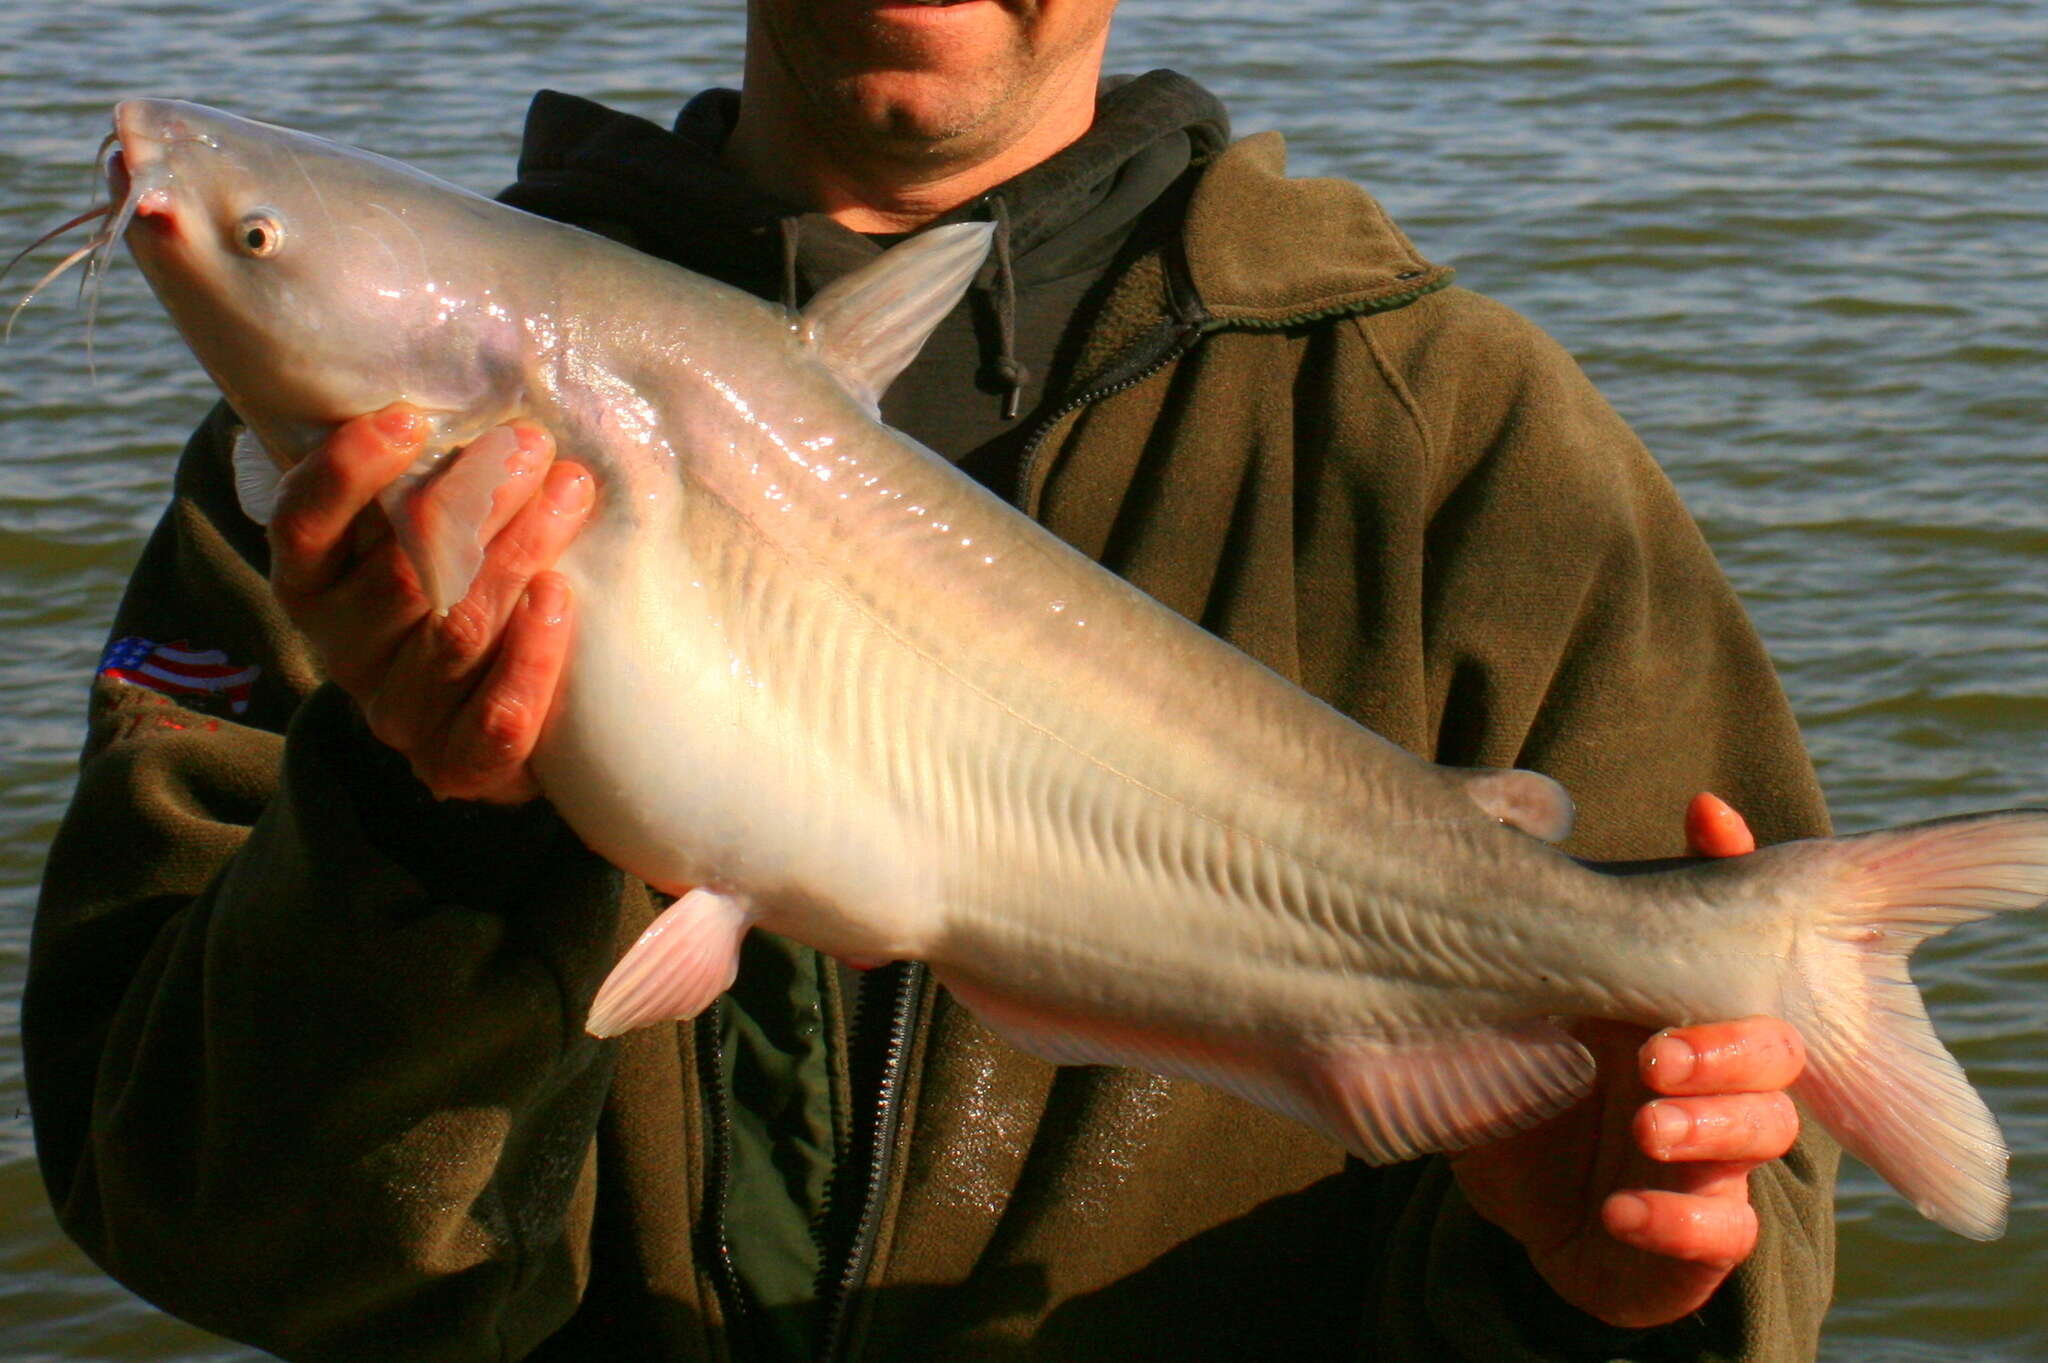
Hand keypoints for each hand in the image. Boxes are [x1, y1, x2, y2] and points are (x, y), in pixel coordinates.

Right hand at [266, 404, 593, 802]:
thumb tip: (479, 376)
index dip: (347, 475)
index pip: (303, 527)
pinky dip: (531, 659)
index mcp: (311, 586)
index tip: (407, 420)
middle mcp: (344, 650)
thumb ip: (425, 474)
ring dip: (518, 556)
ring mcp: (399, 713)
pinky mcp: (456, 766)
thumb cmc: (456, 583)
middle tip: (530, 447)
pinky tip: (561, 601)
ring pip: (457, 634)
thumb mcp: (423, 525)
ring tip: (569, 494)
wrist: (492, 719)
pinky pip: (494, 722)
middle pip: (403, 575)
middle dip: (471, 503)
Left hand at [1447, 793, 1804, 1328]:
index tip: (1705, 820)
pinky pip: (1724, 1234)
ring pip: (1768, 1133)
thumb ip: (1514, 941)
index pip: (1730, 940)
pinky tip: (1621, 1208)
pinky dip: (1679, 1221)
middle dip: (1728, 1043)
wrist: (1523, 1218)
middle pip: (1775, 1046)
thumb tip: (1515, 821)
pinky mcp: (1697, 1240)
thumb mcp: (1505, 1013)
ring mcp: (1713, 1160)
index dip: (1733, 875)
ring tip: (1649, 1123)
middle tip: (1657, 1052)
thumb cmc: (1528, 1095)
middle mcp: (1710, 1080)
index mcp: (1674, 1011)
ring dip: (1712, 1126)